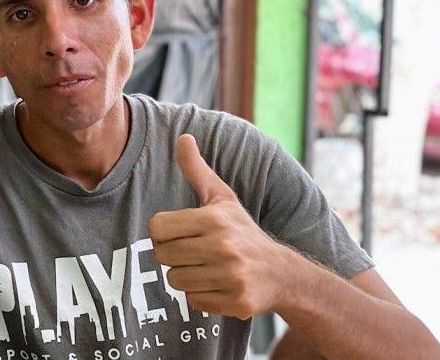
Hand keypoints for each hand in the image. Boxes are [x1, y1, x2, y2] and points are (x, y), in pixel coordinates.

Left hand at [148, 134, 292, 318]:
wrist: (282, 273)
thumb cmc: (242, 231)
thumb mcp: (222, 197)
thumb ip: (196, 169)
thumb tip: (183, 136)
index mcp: (214, 219)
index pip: (157, 229)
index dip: (163, 233)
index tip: (179, 233)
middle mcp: (224, 247)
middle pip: (162, 256)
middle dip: (173, 256)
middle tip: (194, 253)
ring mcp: (231, 277)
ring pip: (175, 281)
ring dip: (186, 277)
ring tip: (206, 268)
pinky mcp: (236, 303)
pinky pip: (193, 302)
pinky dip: (201, 296)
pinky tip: (218, 285)